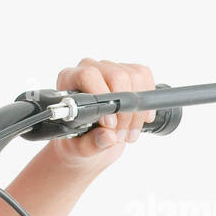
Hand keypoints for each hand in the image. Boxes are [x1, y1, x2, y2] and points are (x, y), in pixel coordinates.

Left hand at [43, 59, 157, 175]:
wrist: (89, 139)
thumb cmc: (78, 139)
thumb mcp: (79, 148)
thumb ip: (91, 143)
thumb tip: (108, 136)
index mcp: (69, 80)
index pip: (88, 75)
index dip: (102, 96)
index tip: (109, 123)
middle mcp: (89, 68)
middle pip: (117, 76)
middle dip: (124, 111)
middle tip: (120, 135)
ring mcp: (110, 68)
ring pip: (135, 78)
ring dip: (137, 111)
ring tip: (128, 133)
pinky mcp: (128, 72)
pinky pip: (145, 76)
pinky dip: (147, 101)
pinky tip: (141, 119)